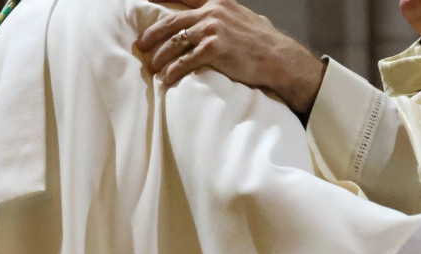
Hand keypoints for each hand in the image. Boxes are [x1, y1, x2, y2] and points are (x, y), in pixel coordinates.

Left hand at [136, 0, 325, 114]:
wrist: (279, 58)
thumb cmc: (266, 42)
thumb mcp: (246, 18)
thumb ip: (229, 16)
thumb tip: (222, 21)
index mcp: (219, 2)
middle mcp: (213, 13)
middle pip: (173, 22)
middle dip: (153, 34)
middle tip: (141, 44)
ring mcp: (213, 30)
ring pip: (176, 43)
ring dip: (161, 57)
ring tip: (154, 67)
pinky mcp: (214, 50)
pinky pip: (185, 61)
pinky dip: (173, 71)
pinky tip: (167, 79)